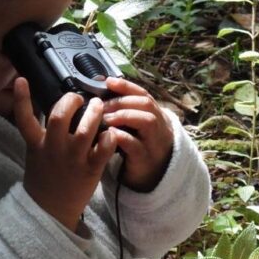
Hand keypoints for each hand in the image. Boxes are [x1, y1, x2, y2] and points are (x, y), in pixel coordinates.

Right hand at [15, 77, 116, 230]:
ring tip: (99, 106)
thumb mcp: (35, 153)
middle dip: (72, 101)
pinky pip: (104, 149)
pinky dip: (109, 137)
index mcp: (37, 144)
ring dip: (95, 113)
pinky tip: (111, 132)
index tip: (22, 79)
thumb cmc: (44, 178)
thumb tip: (56, 107)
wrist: (50, 211)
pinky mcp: (90, 171)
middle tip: (80, 97)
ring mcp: (73, 160)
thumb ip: (43, 132)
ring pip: (87, 129)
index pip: (24, 118)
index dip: (22, 98)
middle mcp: (54, 149)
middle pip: (61, 116)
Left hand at [100, 77, 173, 191]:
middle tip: (101, 105)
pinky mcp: (145, 159)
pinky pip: (136, 145)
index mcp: (154, 115)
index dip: (126, 86)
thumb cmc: (138, 147)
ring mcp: (153, 142)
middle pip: (146, 104)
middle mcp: (158, 125)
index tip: (108, 81)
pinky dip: (122, 137)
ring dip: (124, 115)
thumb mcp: (133, 127)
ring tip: (105, 118)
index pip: (143, 94)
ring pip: (147, 121)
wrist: (151, 177)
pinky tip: (109, 134)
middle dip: (122, 101)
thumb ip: (123, 111)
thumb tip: (100, 90)